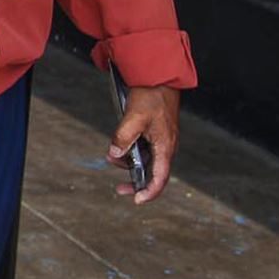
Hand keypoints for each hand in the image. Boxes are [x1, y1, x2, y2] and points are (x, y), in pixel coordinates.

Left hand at [108, 85, 179, 204]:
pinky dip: (132, 152)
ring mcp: (161, 140)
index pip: (160, 177)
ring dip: (130, 164)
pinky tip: (120, 148)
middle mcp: (165, 146)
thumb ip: (123, 137)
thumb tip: (114, 155)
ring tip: (113, 159)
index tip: (137, 200)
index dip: (150, 192)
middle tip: (120, 188)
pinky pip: (144, 149)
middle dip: (136, 182)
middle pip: (153, 173)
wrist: (159, 77)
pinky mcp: (155, 133)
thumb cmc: (151, 96)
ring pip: (147, 161)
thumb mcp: (134, 117)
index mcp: (165, 146)